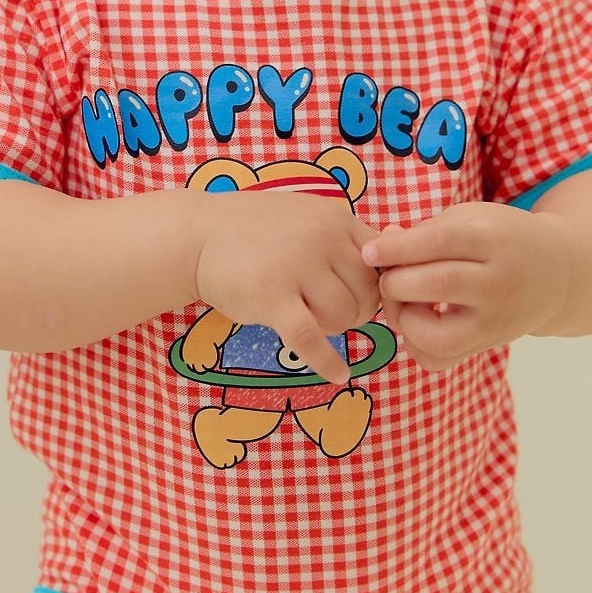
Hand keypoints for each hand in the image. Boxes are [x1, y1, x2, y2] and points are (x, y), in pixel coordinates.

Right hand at [191, 190, 382, 385]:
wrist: (197, 235)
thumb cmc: (255, 231)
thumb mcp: (307, 218)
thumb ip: (345, 238)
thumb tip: (393, 266)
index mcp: (336, 219)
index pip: (383, 264)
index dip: (379, 289)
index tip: (364, 302)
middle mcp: (322, 238)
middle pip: (368, 294)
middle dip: (356, 312)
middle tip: (330, 313)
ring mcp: (296, 267)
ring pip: (344, 316)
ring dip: (334, 329)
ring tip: (310, 321)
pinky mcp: (271, 298)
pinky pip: (311, 339)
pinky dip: (327, 362)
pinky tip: (338, 374)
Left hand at [361, 202, 568, 371]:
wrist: (557, 274)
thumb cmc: (502, 239)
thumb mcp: (472, 218)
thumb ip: (425, 232)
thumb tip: (380, 247)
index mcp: (493, 242)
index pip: (440, 243)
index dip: (398, 248)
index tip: (369, 251)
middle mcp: (498, 284)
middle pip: (437, 285)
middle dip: (396, 281)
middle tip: (386, 275)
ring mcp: (495, 322)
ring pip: (438, 336)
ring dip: (404, 318)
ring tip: (403, 301)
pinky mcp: (487, 346)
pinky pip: (440, 360)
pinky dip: (416, 345)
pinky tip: (417, 321)